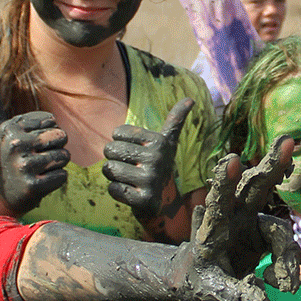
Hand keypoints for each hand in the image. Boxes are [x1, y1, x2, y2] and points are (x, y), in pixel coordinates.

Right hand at [0, 79, 67, 216]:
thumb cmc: (4, 157)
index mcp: (10, 128)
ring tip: (39, 169)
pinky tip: (40, 182)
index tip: (31, 143)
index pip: (51, 121)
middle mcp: (15, 145)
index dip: (46, 132)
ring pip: (64, 156)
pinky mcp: (32, 186)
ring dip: (56, 164)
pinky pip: (62, 175)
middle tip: (38, 157)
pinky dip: (56, 180)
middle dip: (55, 147)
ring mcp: (23, 166)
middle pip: (61, 136)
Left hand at [104, 98, 190, 223]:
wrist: (163, 202)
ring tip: (131, 180)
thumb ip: (175, 119)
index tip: (138, 152)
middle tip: (132, 168)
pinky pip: (112, 189)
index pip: (117, 133)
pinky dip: (117, 192)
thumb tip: (190, 99)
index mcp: (160, 141)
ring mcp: (151, 180)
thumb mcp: (168, 142)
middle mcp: (158, 159)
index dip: (121, 143)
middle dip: (116, 159)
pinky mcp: (143, 200)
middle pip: (110, 150)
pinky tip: (131, 193)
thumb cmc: (158, 166)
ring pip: (109, 169)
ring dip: (115, 176)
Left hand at [169, 152, 280, 300]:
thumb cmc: (196, 281)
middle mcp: (235, 217)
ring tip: (286, 286)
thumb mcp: (211, 291)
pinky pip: (285, 244)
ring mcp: (251, 223)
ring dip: (288, 257)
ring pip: (279, 229)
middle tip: (288, 140)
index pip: (219, 200)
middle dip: (273, 165)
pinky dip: (289, 264)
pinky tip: (283, 285)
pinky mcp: (263, 235)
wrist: (198, 280)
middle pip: (256, 187)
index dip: (226, 181)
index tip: (232, 159)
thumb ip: (237, 296)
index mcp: (213, 227)